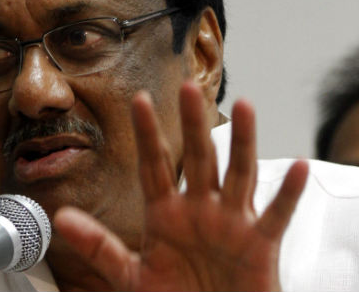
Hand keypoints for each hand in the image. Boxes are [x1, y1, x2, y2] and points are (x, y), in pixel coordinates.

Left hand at [54, 80, 308, 290]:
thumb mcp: (130, 274)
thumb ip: (98, 246)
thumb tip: (61, 219)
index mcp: (166, 215)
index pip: (155, 165)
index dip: (148, 133)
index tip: (140, 100)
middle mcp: (199, 211)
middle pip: (197, 158)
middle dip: (192, 124)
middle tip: (188, 86)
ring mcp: (231, 224)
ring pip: (238, 174)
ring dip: (242, 142)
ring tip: (246, 107)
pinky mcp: (259, 246)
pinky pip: (276, 215)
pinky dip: (288, 193)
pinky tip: (298, 166)